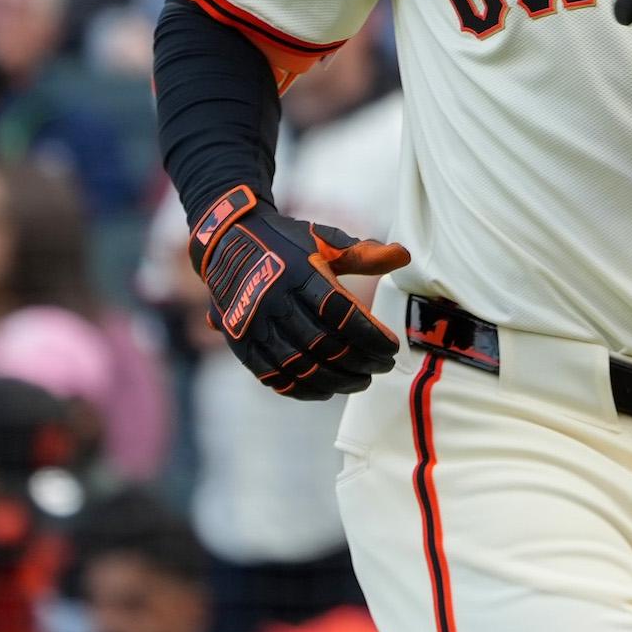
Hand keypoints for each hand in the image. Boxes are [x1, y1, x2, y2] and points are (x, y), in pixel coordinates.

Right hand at [187, 186, 407, 399]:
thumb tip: (403, 256)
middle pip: (324, 344)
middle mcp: (275, 301)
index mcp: (300, 274)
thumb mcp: (324, 240)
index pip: (342, 313)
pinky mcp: (240, 343)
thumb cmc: (286, 242)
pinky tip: (326, 390)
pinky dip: (301, 389)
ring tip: (361, 381)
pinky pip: (272, 375)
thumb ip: (363, 254)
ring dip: (335, 380)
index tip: (392, 347)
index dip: (370, 335)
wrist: (227, 243)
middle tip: (383, 367)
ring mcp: (255, 325)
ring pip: (300, 365)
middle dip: (359, 361)